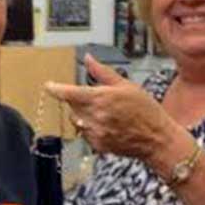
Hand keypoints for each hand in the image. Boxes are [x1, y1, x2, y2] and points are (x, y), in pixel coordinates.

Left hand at [45, 54, 175, 160]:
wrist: (156, 138)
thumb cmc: (145, 110)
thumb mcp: (126, 85)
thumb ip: (102, 73)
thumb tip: (88, 59)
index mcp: (100, 98)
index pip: (69, 93)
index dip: (55, 89)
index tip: (48, 86)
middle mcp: (94, 116)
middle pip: (72, 106)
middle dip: (78, 100)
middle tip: (97, 99)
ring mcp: (95, 132)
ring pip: (77, 120)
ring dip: (83, 115)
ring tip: (104, 114)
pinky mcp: (98, 145)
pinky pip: (85, 133)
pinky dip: (90, 128)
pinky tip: (107, 126)